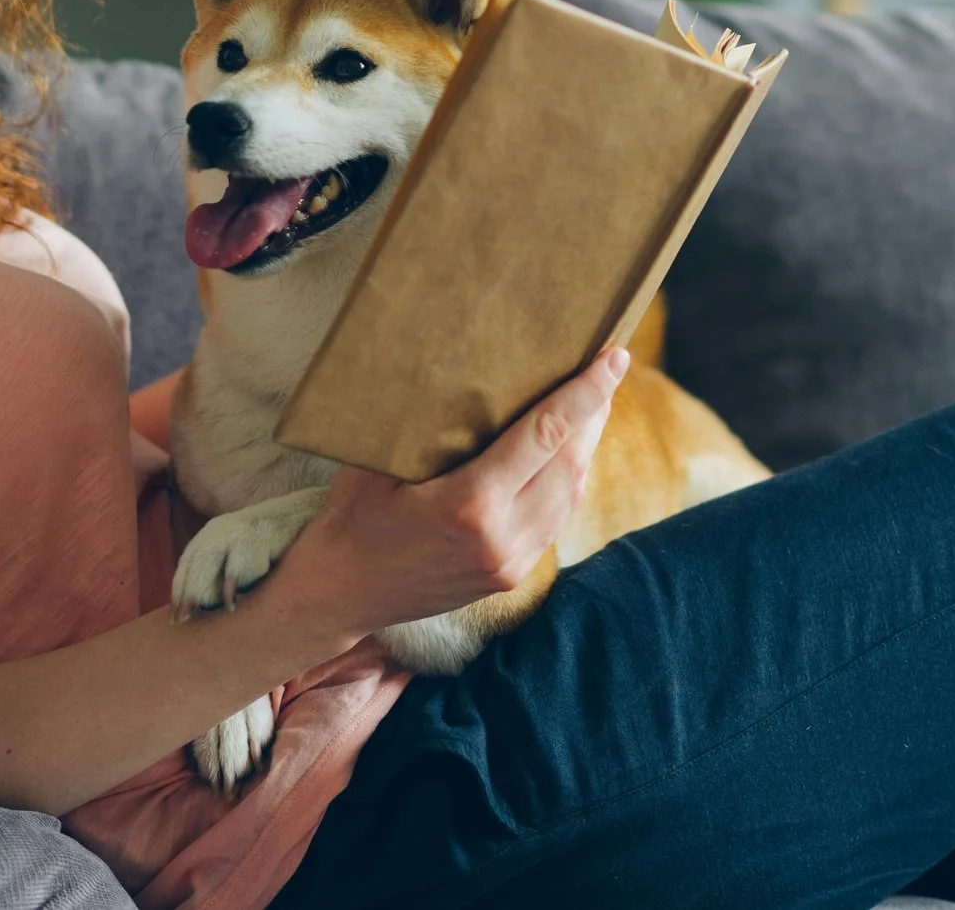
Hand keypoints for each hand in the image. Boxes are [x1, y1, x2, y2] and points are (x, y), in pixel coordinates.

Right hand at [276, 344, 629, 643]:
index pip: (546, 436)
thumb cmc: (351, 518)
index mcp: (469, 505)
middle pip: (570, 463)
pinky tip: (566, 452)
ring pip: (570, 494)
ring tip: (592, 401)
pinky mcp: (511, 575)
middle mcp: (501, 538)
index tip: (613, 358)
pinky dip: (568, 479)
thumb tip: (470, 367)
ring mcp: (511, 563)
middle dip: (595, 412)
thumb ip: (429, 425)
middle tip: (607, 366)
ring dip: (586, 446)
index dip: (585, 394)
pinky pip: (555, 519)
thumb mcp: (379, 462)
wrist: (340, 596)